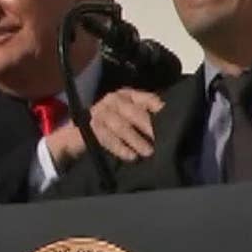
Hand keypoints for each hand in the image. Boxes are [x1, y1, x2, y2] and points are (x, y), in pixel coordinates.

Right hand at [45, 88, 163, 167]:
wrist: (78, 134)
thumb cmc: (110, 124)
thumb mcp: (126, 115)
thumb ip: (143, 115)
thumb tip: (168, 122)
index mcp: (126, 95)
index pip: (147, 99)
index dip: (159, 109)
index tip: (172, 120)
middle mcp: (113, 100)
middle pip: (135, 113)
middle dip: (149, 128)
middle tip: (162, 141)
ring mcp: (101, 113)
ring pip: (123, 127)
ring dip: (137, 141)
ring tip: (148, 152)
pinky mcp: (92, 128)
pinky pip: (109, 139)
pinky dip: (121, 148)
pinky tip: (131, 157)